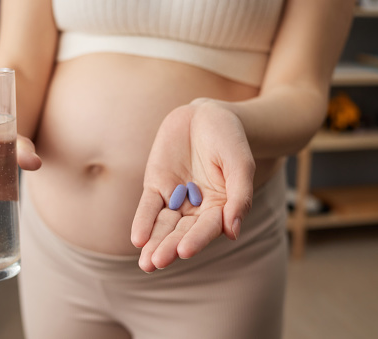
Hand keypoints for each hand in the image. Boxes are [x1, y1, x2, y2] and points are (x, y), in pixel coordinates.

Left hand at [131, 99, 254, 272]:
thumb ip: (239, 196)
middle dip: (169, 247)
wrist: (206, 115)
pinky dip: (143, 221)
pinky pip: (148, 207)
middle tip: (157, 262)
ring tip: (147, 262)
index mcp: (221, 207)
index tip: (185, 251)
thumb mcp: (240, 164)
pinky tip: (138, 238)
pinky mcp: (156, 186)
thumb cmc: (230, 139)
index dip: (196, 239)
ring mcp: (175, 198)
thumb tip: (233, 232)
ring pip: (163, 225)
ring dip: (154, 242)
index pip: (207, 228)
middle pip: (182, 231)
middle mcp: (197, 208)